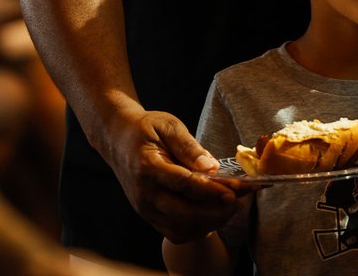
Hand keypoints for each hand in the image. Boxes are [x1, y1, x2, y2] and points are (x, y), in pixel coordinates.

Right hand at [106, 109, 249, 242]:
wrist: (117, 139)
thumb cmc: (145, 128)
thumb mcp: (168, 125)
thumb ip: (189, 146)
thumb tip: (211, 167)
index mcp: (148, 167)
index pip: (184, 184)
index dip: (211, 190)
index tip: (236, 190)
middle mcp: (144, 194)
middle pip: (184, 213)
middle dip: (215, 211)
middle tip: (240, 201)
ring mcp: (145, 209)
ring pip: (181, 228)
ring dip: (209, 222)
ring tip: (231, 208)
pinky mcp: (149, 216)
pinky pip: (175, 232)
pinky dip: (196, 229)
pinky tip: (213, 216)